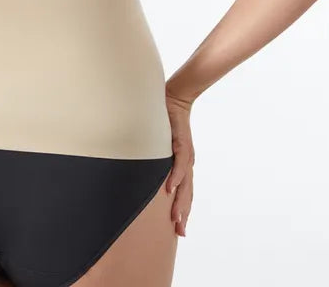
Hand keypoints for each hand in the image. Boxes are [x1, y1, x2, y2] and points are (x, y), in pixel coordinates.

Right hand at [164, 87, 194, 236]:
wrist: (174, 98)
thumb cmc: (165, 121)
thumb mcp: (159, 144)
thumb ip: (156, 159)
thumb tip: (141, 171)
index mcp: (182, 165)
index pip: (183, 192)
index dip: (182, 210)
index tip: (179, 230)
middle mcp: (186, 163)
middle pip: (186, 193)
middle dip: (182, 213)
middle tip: (179, 232)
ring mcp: (185, 154)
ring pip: (185, 182)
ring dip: (180, 201)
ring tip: (176, 218)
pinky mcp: (182, 143)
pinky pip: (179, 163)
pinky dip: (175, 176)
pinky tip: (170, 189)